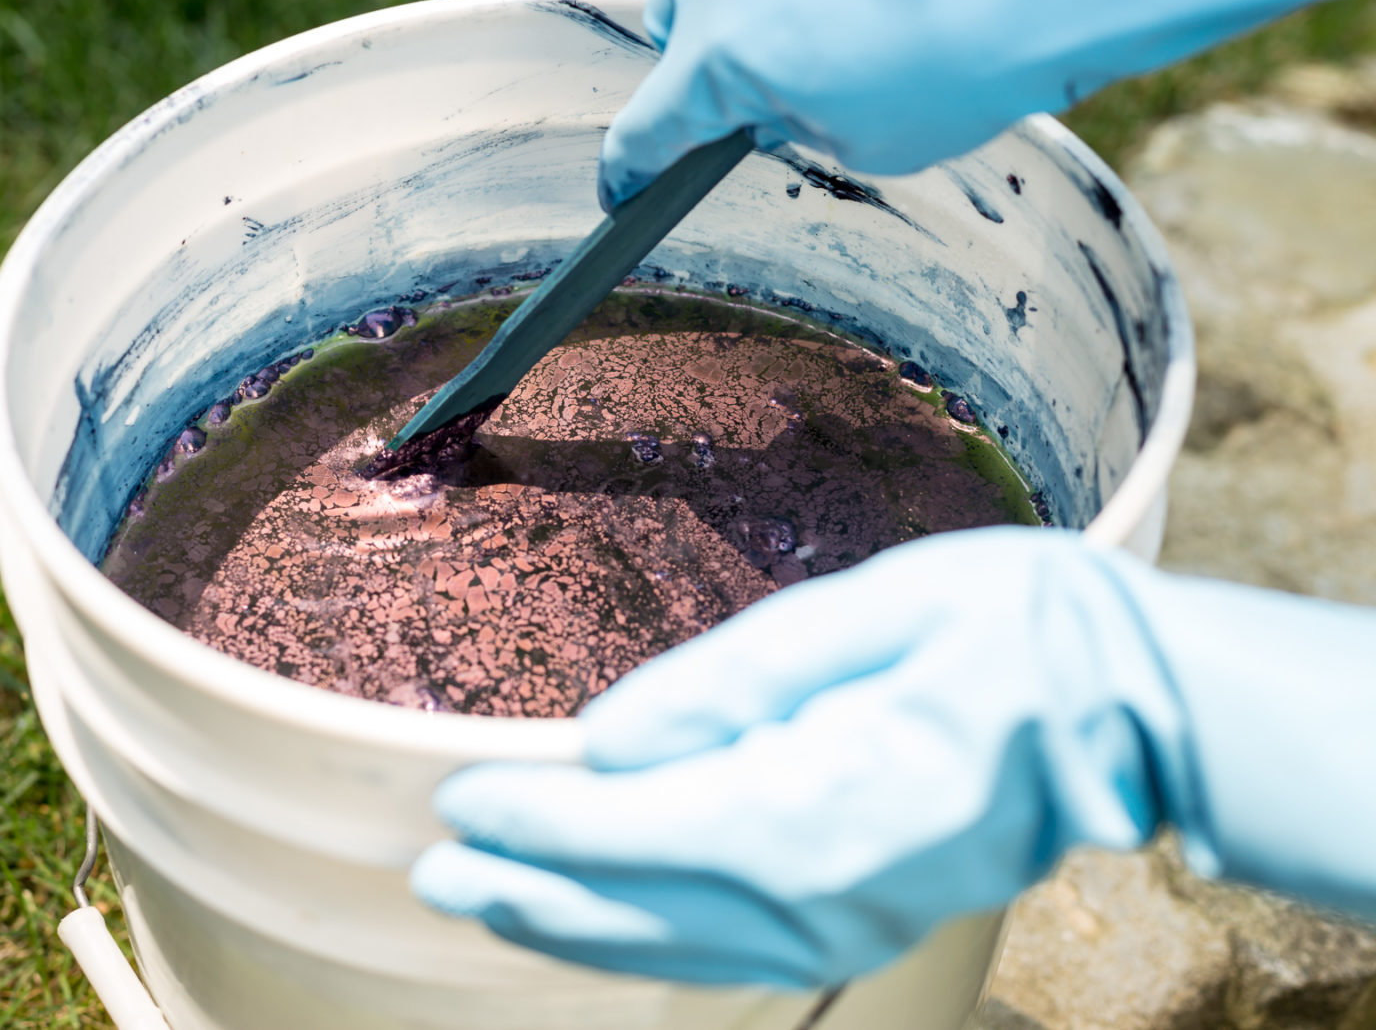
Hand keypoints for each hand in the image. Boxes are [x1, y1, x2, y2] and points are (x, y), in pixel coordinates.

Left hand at [410, 528, 1203, 985]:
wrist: (1132, 708)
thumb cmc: (1012, 630)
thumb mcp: (865, 614)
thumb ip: (726, 687)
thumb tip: (606, 739)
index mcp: (815, 806)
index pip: (631, 826)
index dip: (535, 817)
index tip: (457, 797)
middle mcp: (820, 897)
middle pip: (633, 909)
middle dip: (526, 888)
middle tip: (438, 867)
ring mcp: (845, 927)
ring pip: (671, 949)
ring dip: (570, 926)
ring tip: (491, 898)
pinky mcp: (860, 927)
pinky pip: (724, 955)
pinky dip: (641, 942)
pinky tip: (601, 922)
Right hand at [599, 0, 1375, 208]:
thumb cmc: (957, 67)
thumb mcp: (857, 143)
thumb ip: (789, 126)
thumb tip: (776, 102)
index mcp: (717, 59)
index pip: (643, 130)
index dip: (629, 171)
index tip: (623, 190)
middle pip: (671, 25)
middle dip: (704, 61)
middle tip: (772, 94)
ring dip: (750, 4)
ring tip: (831, 31)